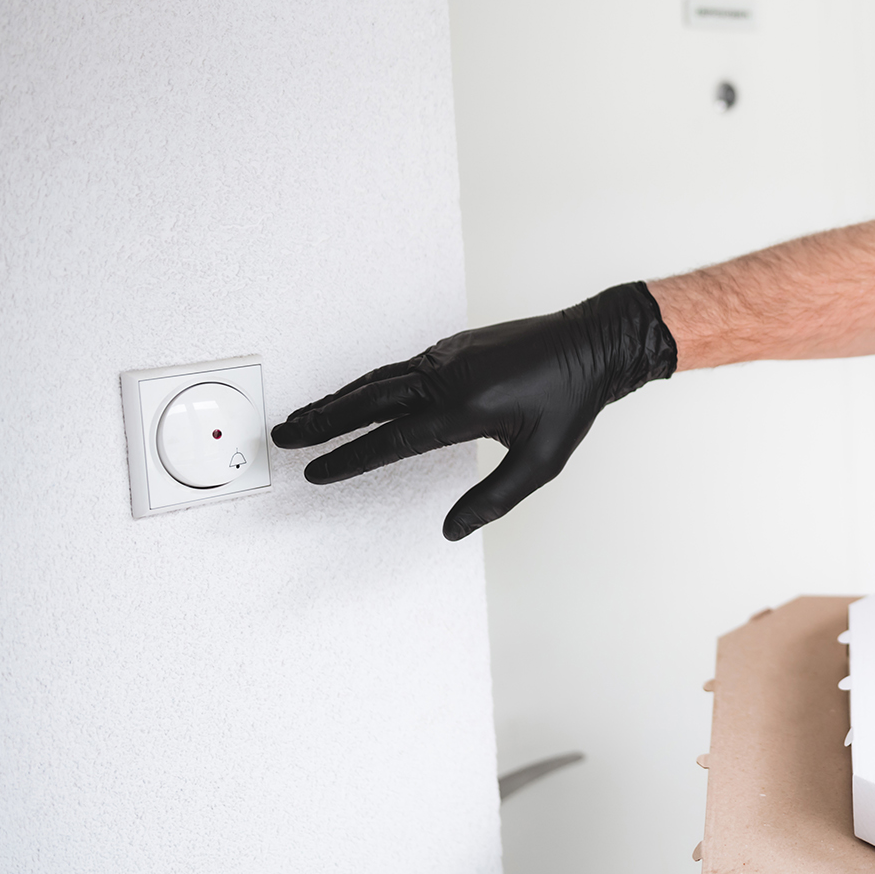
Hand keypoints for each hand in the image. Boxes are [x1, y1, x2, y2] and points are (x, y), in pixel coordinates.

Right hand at [271, 282, 676, 539]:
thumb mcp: (542, 462)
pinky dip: (367, 384)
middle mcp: (447, 378)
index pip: (391, 440)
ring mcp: (447, 358)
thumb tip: (452, 530)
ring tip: (303, 418)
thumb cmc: (572, 402)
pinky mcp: (452, 348)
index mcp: (464, 408)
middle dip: (322, 421)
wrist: (591, 343)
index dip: (349, 458)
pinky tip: (353, 396)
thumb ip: (494, 498)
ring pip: (379, 380)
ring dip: (338, 400)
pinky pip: (398, 369)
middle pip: (368, 401)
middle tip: (283, 437)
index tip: (316, 472)